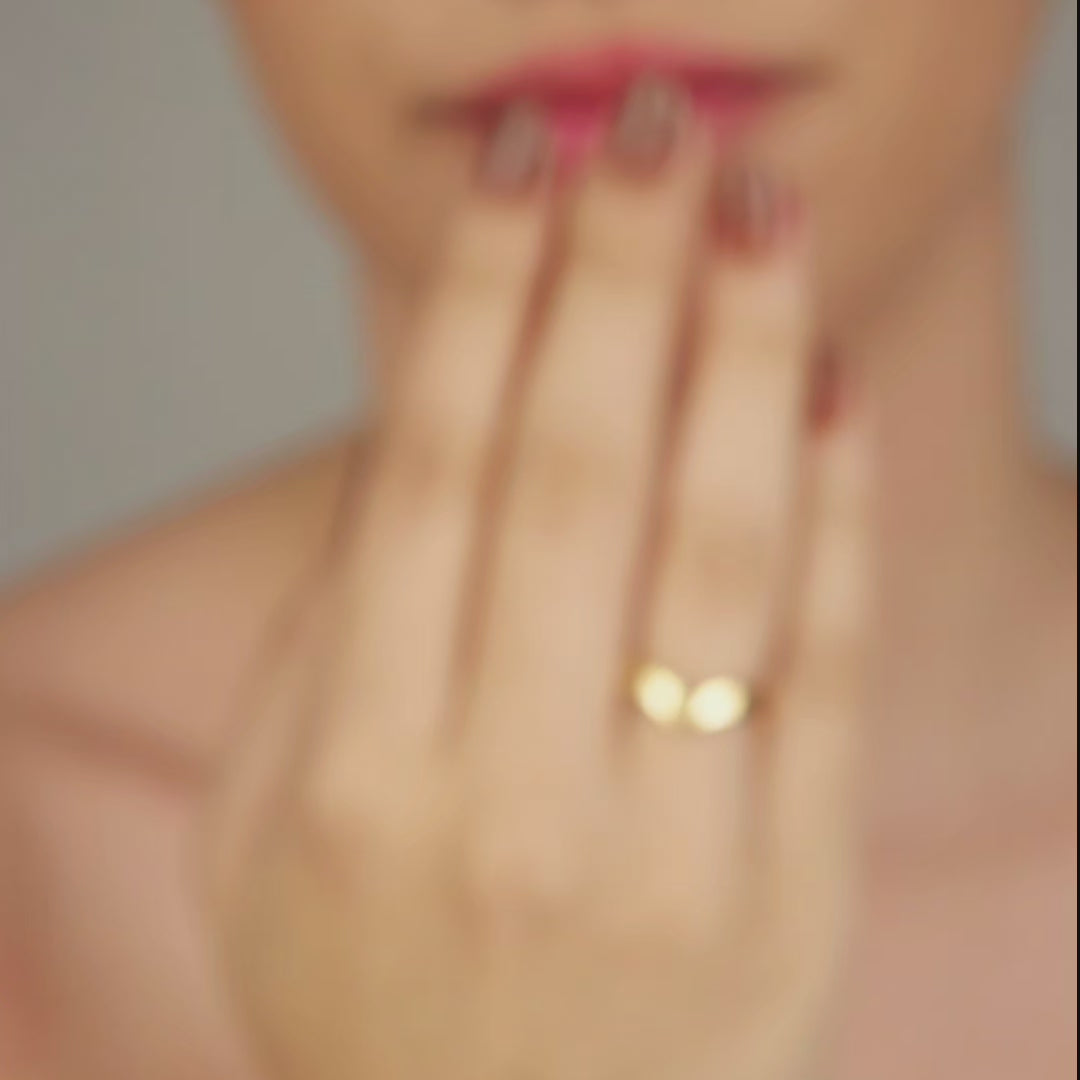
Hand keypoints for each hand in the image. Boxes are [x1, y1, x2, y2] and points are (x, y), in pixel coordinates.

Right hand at [205, 88, 869, 1079]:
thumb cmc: (364, 986)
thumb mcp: (267, 823)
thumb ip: (332, 633)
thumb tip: (426, 434)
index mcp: (354, 779)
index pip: (429, 480)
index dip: (476, 302)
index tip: (518, 175)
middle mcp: (508, 805)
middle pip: (574, 480)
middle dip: (614, 279)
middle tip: (649, 135)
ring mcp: (666, 854)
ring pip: (713, 551)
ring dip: (740, 352)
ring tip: (757, 212)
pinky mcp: (786, 887)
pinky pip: (821, 663)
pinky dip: (830, 508)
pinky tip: (821, 384)